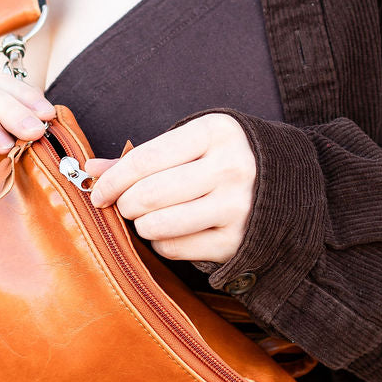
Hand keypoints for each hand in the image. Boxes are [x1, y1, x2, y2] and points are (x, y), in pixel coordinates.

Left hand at [84, 113, 256, 266]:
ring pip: (158, 225)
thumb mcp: (193, 143)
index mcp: (215, 132)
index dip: (112, 179)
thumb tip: (90, 169)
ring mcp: (236, 207)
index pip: (145, 159)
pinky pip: (176, 249)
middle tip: (125, 206)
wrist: (290, 185)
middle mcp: (230, 168)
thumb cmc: (226, 159)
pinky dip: (162, 244)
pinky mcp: (237, 241)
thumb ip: (143, 155)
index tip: (99, 192)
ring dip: (141, 225)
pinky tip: (172, 232)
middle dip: (125, 204)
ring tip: (148, 218)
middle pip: (148, 194)